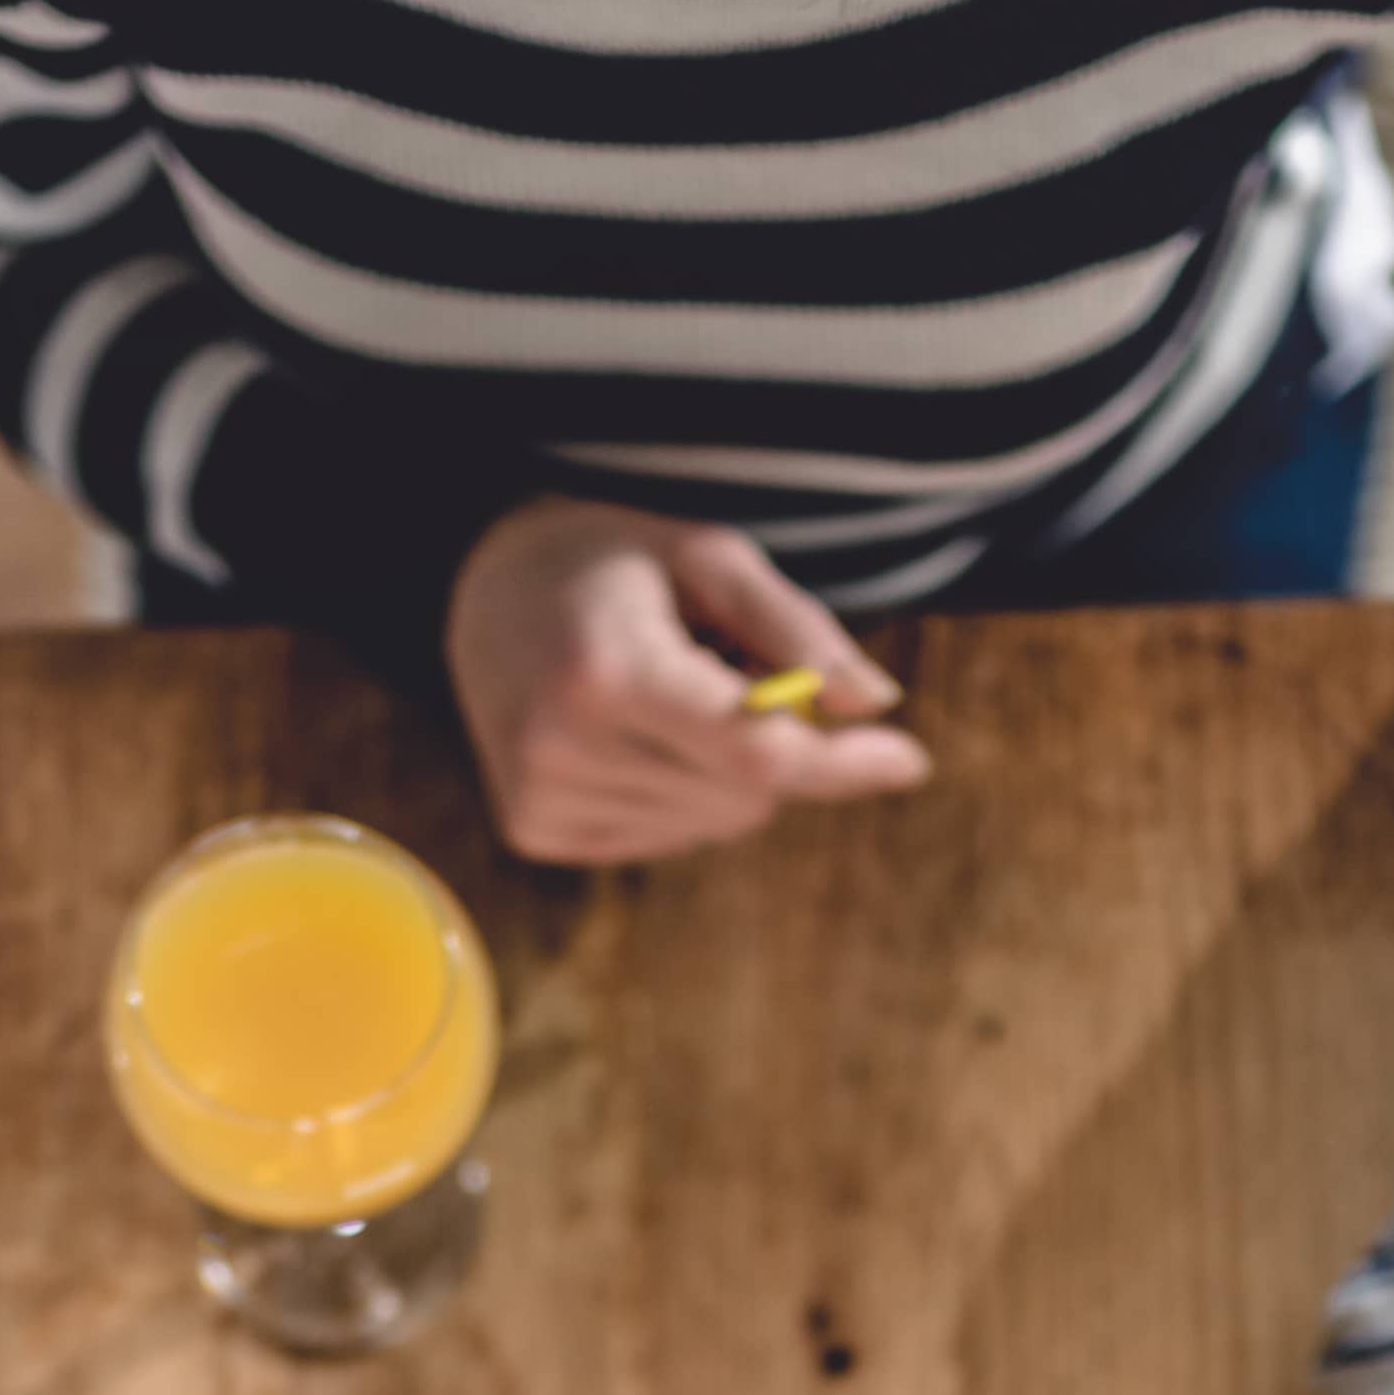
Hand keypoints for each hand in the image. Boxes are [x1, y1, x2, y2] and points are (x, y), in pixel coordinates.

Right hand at [443, 495, 933, 865]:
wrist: (485, 589)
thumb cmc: (619, 563)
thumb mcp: (711, 558)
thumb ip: (796, 629)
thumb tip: (876, 705)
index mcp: (606, 670)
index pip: (751, 748)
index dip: (840, 762)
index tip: (908, 758)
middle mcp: (561, 745)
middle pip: (746, 792)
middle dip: (771, 741)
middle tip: (725, 669)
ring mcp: (541, 796)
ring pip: (715, 821)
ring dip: (725, 767)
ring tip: (670, 694)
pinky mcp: (535, 830)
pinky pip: (669, 836)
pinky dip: (682, 790)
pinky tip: (637, 735)